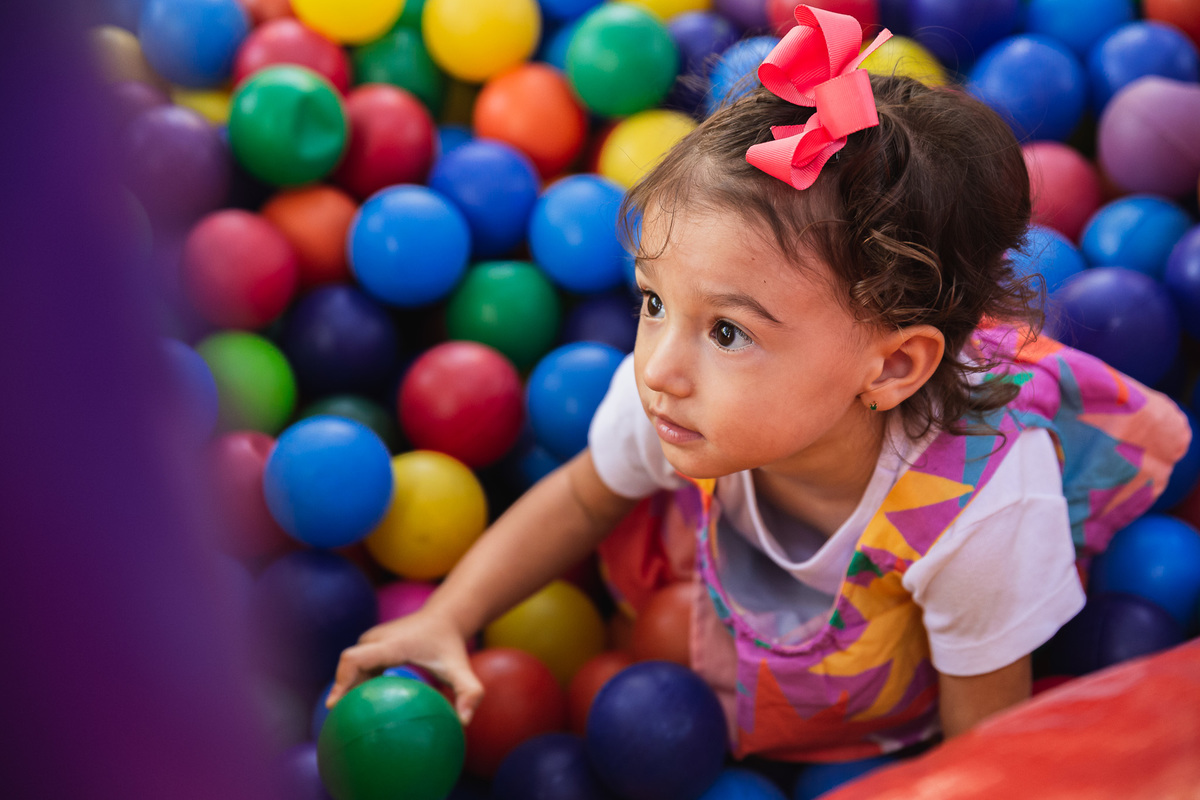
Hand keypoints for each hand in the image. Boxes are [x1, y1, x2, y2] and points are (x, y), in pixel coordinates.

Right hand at [325, 609, 484, 725]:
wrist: (444, 618)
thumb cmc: (451, 646)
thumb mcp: (461, 670)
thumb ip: (469, 692)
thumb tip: (465, 722)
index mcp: (392, 644)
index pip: (355, 659)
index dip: (341, 681)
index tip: (334, 705)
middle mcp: (376, 639)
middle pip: (348, 665)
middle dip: (341, 690)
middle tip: (340, 721)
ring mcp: (372, 640)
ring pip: (350, 666)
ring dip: (347, 688)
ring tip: (347, 717)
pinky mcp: (372, 645)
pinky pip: (356, 666)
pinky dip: (355, 684)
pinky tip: (360, 706)